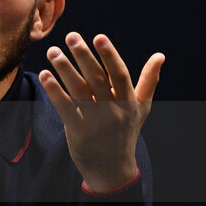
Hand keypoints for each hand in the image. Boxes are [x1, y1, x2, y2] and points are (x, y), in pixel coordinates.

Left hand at [39, 32, 163, 192]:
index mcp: (129, 102)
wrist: (112, 169)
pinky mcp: (79, 132)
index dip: (110, 56)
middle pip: (97, 78)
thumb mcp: (140, 108)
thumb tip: (160, 56)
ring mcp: (96, 122)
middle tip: (71, 36)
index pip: (119, 75)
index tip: (99, 37)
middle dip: (84, 56)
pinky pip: (65, 108)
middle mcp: (114, 110)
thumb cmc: (125, 132)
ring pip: (79, 90)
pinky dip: (55, 91)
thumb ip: (149, 81)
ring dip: (65, 69)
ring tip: (53, 51)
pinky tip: (45, 75)